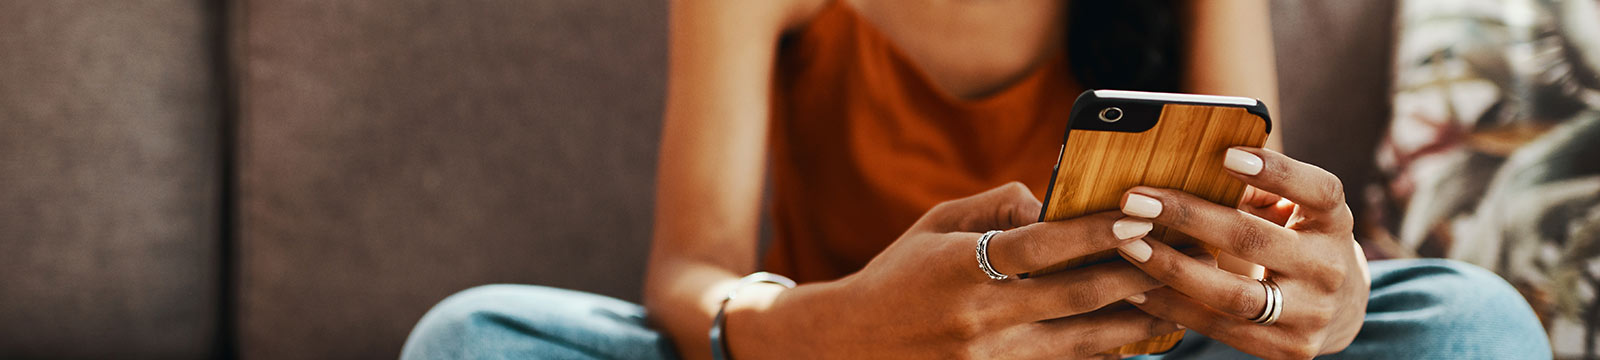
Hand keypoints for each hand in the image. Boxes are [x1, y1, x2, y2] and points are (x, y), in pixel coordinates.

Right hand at [728, 183, 1180, 358]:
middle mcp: (978, 319)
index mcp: (959, 268)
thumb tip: (1049, 202)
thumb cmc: (895, 277)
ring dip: (1132, 323)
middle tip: (1181, 258)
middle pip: (1075, 299)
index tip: (1140, 217)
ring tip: (1175, 304)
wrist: (845, 348)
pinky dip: (1098, 354)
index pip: (1041, 247)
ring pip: (1080, 344)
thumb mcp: (933, 227)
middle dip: (1133, 277)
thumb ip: (993, 207)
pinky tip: (1131, 339)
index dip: (1095, 233)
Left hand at [1113, 147, 1369, 358]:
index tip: (1227, 155)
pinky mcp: (1286, 349)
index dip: (1277, 172)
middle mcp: (1329, 268)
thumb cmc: (1297, 239)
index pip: (1318, 191)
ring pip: (1233, 294)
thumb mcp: (1292, 209)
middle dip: (1188, 218)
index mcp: (1333, 222)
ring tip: (1128, 247)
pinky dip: (1173, 308)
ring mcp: (1311, 314)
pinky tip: (1136, 289)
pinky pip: (1220, 329)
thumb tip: (1191, 165)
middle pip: (1255, 240)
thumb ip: (1255, 189)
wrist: (1339, 309)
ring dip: (1172, 269)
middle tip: (1136, 201)